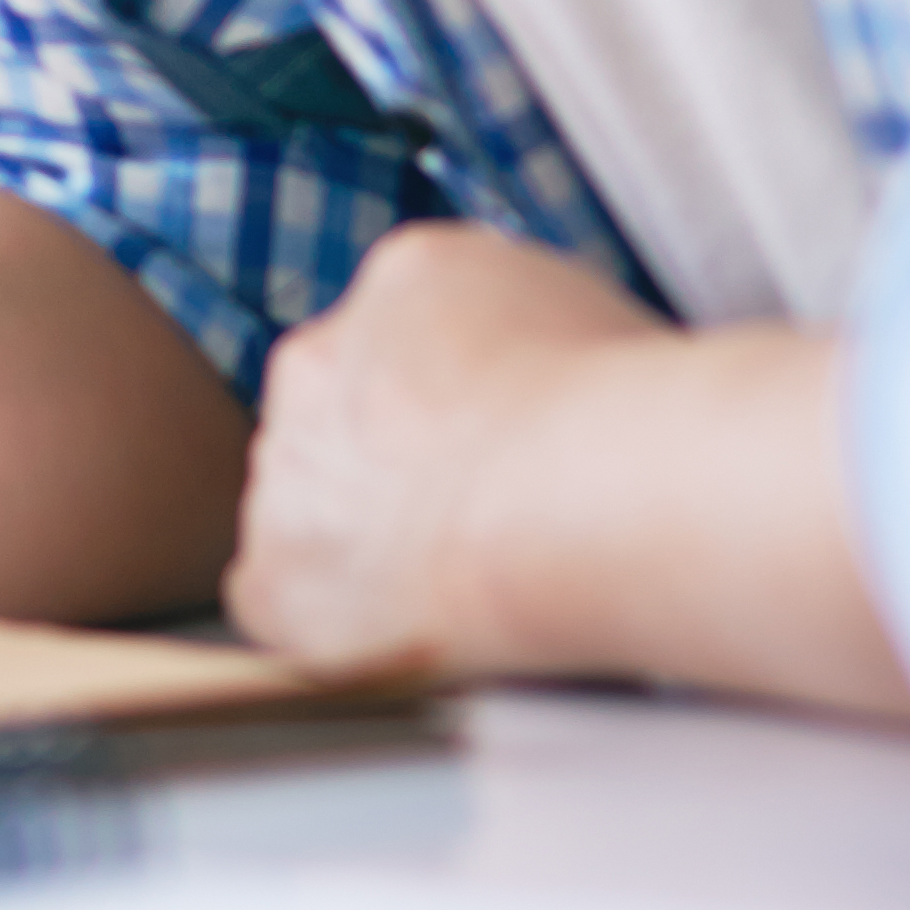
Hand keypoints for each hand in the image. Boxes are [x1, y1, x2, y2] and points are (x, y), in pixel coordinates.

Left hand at [224, 221, 657, 678]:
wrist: (594, 496)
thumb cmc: (637, 425)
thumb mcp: (602, 321)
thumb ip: (533, 340)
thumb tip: (541, 392)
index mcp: (408, 279)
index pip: (408, 342)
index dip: (460, 412)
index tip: (507, 459)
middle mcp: (321, 358)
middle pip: (343, 419)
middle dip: (398, 470)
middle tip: (480, 526)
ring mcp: (287, 464)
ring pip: (308, 505)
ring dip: (364, 542)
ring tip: (463, 582)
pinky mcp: (273, 568)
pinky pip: (282, 597)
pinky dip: (336, 622)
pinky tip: (412, 630)